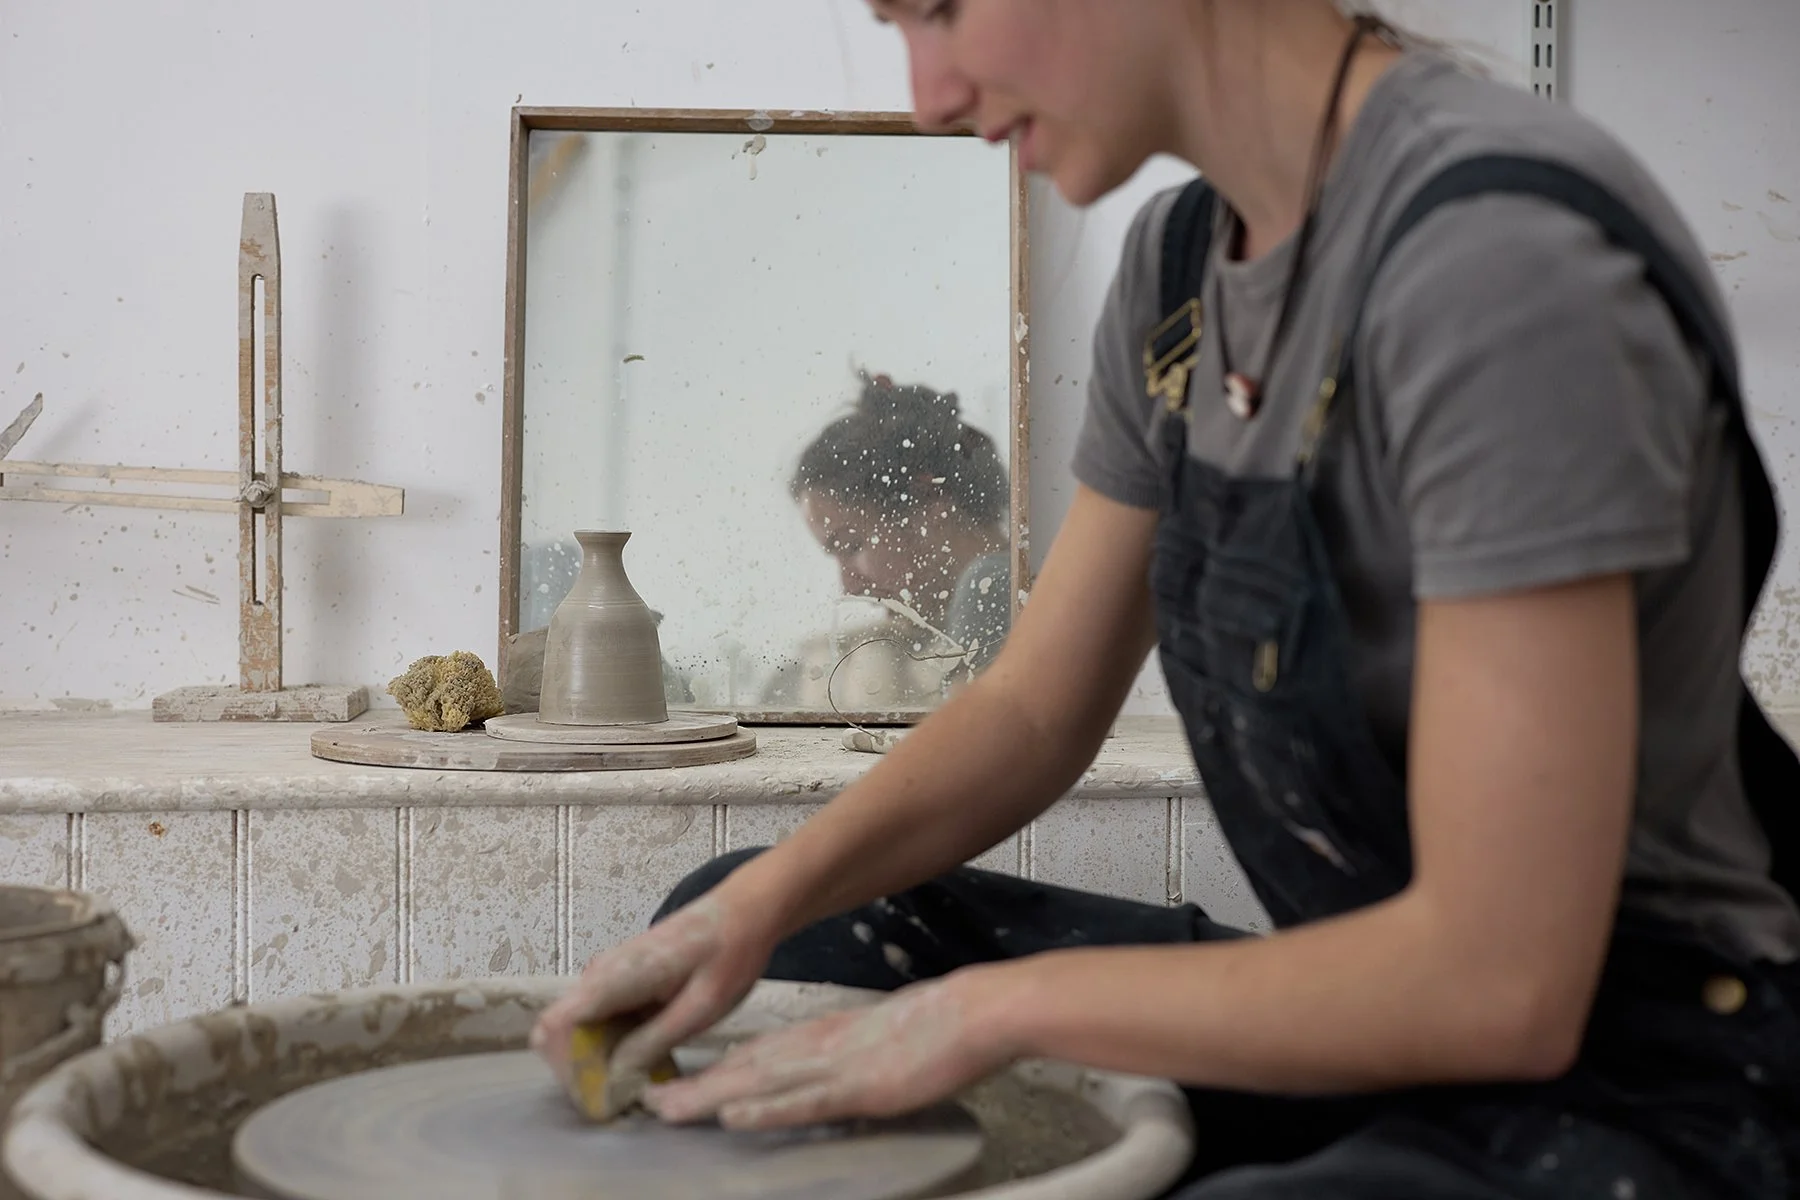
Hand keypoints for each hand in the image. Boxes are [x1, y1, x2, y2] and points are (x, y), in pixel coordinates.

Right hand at [530, 890, 776, 1104]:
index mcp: (617, 974)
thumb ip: (654, 1041)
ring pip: (578, 1029)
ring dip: (599, 1061)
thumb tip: (614, 1077)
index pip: (557, 1026)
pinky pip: (599, 1020)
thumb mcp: (702, 1007)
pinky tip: (647, 1060)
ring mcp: (606, 975)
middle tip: (624, 1098)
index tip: (602, 1098)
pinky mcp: (617, 980)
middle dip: (585, 1072)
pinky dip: (613, 1045)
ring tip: (639, 1083)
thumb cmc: (730, 953)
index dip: (570, 1069)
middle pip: (560, 1033)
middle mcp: (600, 972)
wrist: (743, 911)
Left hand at [642, 970, 1018, 1130]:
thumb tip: (818, 1069)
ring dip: (709, 1097)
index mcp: (822, 1036)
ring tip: (665, 1109)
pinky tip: (733, 1115)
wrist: (972, 1012)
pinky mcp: (858, 1087)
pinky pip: (803, 1101)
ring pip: (759, 1084)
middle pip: (743, 1070)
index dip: (713, 1071)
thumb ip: (843, 1054)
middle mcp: (817, 1048)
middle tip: (646, 1102)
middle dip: (694, 1088)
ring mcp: (835, 1067)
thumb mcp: (875, 1037)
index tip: (675, 1084)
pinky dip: (765, 1109)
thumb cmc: (934, 1025)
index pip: (756, 1056)